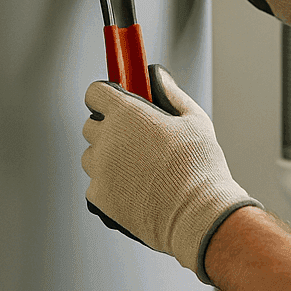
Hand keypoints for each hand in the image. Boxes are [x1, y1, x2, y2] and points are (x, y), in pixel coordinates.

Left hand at [82, 64, 261, 283]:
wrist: (198, 215)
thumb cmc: (200, 166)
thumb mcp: (194, 119)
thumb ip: (170, 93)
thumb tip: (155, 76)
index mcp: (126, 114)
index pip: (95, 93)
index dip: (106, 96)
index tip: (117, 103)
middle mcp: (106, 139)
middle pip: (91, 125)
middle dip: (109, 128)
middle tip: (136, 140)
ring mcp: (99, 170)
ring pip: (92, 157)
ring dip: (107, 158)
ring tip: (140, 170)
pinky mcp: (98, 197)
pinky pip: (95, 185)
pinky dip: (109, 186)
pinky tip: (135, 190)